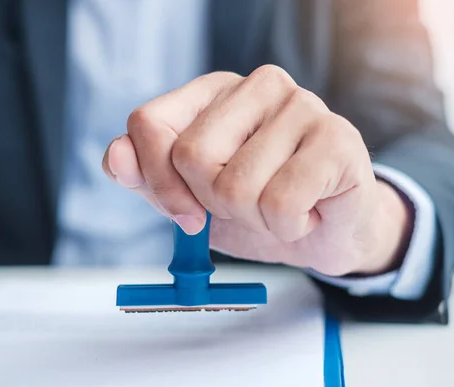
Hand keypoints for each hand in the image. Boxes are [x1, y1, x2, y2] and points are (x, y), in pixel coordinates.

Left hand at [102, 65, 411, 275]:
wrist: (329, 233)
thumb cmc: (263, 208)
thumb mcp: (197, 200)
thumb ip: (153, 179)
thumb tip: (116, 156)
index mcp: (216, 93)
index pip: (149, 123)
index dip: (157, 180)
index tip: (186, 215)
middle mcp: (259, 86)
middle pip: (191, 156)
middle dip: (215, 204)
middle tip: (251, 204)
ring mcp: (301, 105)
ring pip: (236, 187)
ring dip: (257, 220)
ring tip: (284, 207)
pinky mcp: (337, 138)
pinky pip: (280, 203)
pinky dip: (289, 228)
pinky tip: (309, 213)